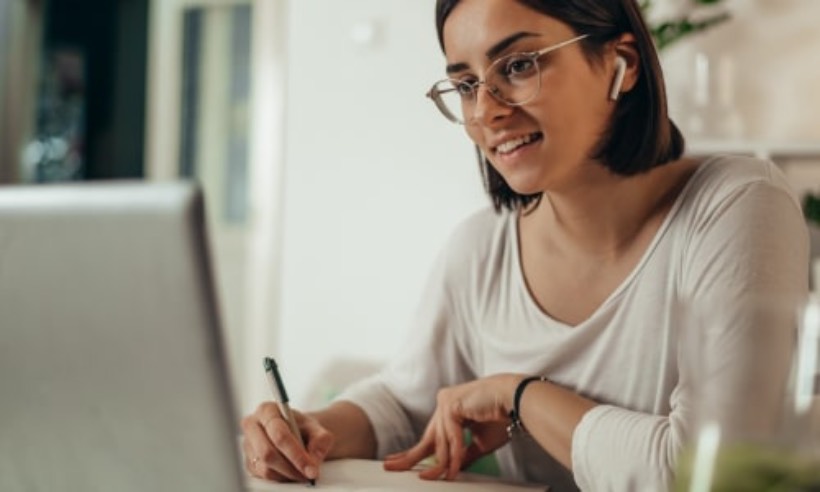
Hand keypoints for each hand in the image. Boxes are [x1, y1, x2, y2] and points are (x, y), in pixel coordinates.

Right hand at [240, 401, 333, 481]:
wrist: (295, 431)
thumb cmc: (302, 427)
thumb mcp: (316, 428)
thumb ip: (321, 440)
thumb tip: (313, 460)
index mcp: (267, 410)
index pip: (279, 435)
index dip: (296, 454)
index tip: (310, 468)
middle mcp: (252, 425)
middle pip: (268, 453)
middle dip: (291, 467)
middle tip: (309, 474)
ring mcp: (248, 444)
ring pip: (266, 467)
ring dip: (288, 474)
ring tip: (303, 472)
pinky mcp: (248, 461)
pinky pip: (263, 476)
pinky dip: (281, 477)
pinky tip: (292, 472)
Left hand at [383, 374, 518, 480]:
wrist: (516, 401)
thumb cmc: (502, 418)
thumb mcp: (479, 443)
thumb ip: (463, 454)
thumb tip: (451, 468)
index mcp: (449, 411)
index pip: (430, 436)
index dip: (415, 452)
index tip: (399, 462)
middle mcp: (444, 404)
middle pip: (426, 438)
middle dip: (409, 456)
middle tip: (391, 467)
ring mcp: (445, 401)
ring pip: (440, 441)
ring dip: (445, 462)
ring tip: (447, 476)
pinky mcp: (451, 403)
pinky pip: (450, 435)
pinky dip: (454, 452)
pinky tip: (454, 466)